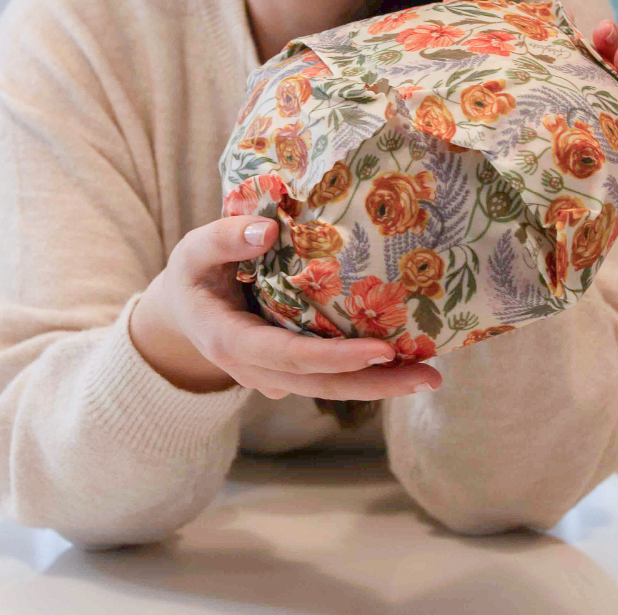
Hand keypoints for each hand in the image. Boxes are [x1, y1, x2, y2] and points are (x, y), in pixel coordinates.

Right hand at [130, 216, 441, 398]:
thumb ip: (225, 238)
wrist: (185, 310)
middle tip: (431, 377)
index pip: (290, 357)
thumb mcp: (195, 250)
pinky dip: (369, 372)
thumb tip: (267, 229)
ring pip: (333, 388)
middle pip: (323, 386)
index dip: (335, 359)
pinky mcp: (294, 370)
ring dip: (382, 384)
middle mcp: (258, 370)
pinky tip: (410, 359)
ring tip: (431, 374)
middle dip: (377, 384)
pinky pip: (333, 376)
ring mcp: (277, 375)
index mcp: (231, 343)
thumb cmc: (195, 273)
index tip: (382, 351)